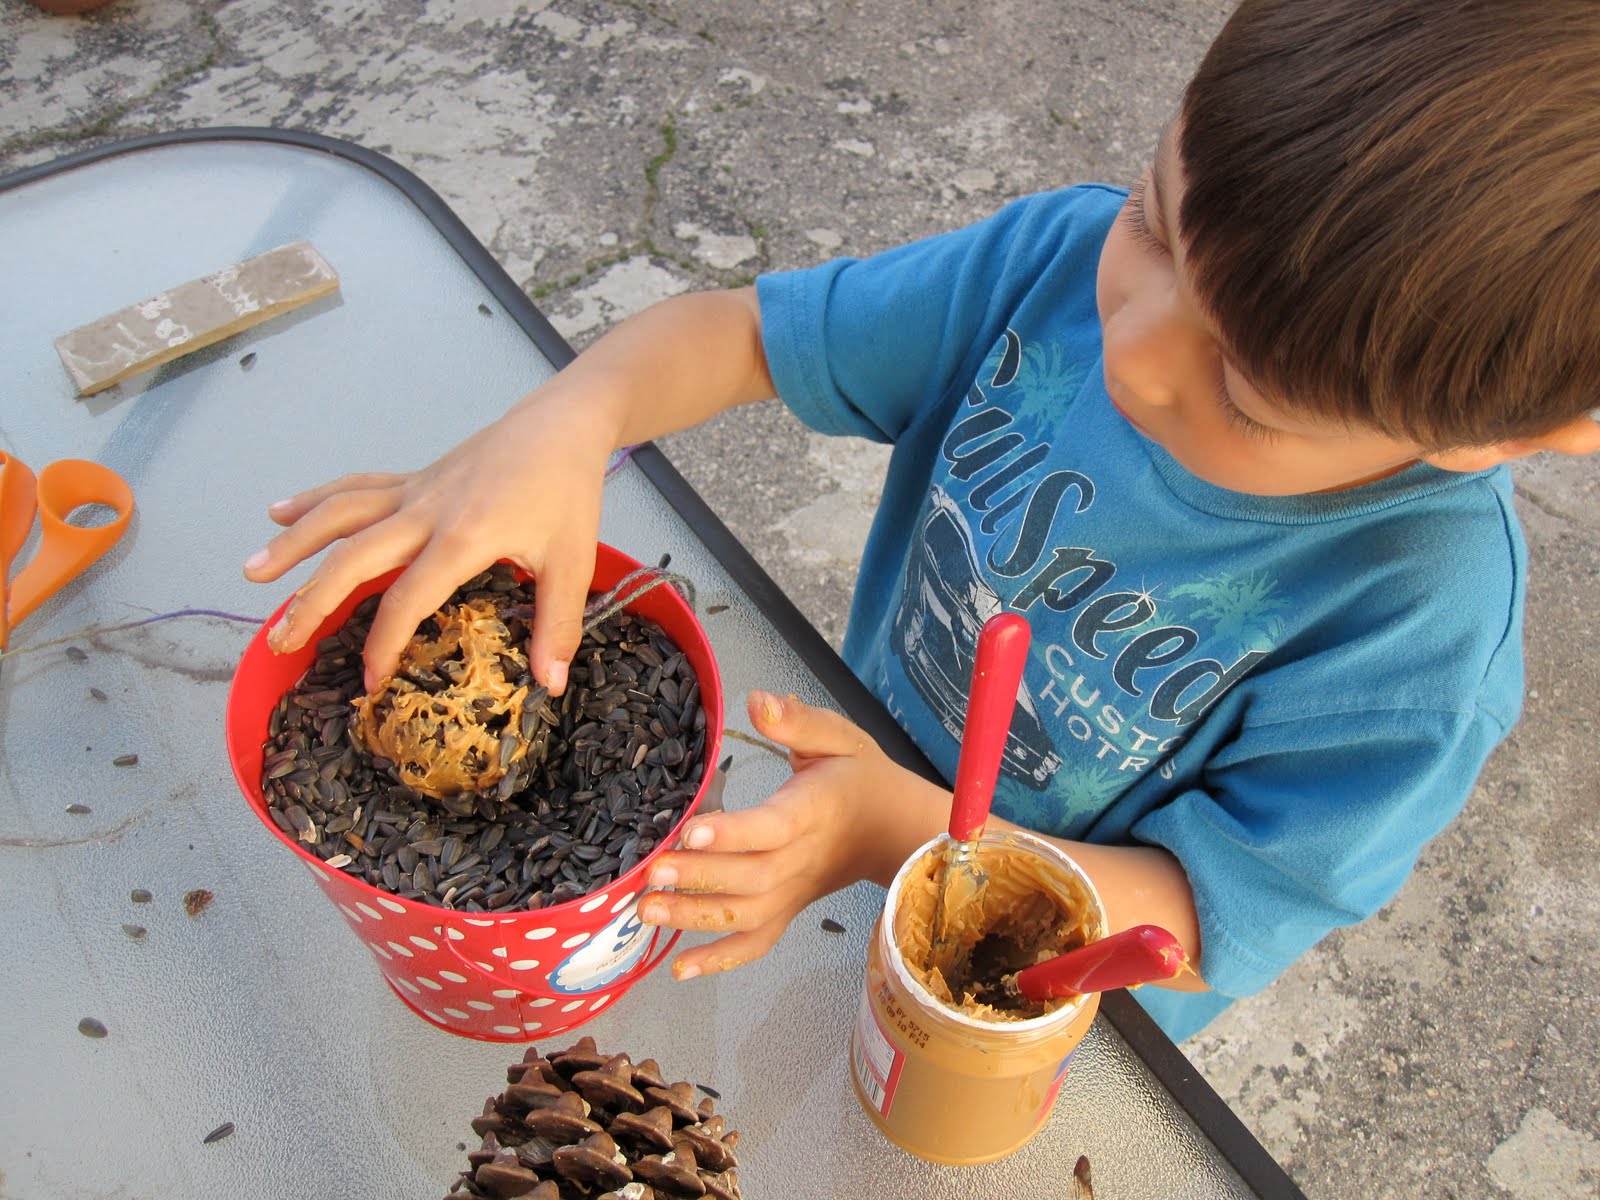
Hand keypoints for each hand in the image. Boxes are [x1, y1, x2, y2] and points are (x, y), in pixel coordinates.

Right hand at [241, 384, 614, 693]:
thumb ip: (557, 625)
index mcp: (462, 538)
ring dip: (293, 543)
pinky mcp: (416, 478)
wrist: (563, 422)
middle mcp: (426, 512)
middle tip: (279, 640)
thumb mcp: (572, 561)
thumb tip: (549, 684)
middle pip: (351, 557)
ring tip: (252, 575)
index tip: (371, 680)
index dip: (384, 643)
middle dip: (310, 602)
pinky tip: (278, 512)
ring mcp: (416, 491)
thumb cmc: (568, 490)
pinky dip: (315, 499)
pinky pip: (357, 488)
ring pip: (340, 514)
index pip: (406, 599)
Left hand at [639, 690, 945, 980]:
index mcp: (814, 811)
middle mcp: (803, 859)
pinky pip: (756, 943)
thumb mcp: (838, 736)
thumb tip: (757, 700)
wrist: (891, 828)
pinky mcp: (788, 911)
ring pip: (747, 916)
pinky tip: (680, 968)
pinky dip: (720, 960)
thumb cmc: (859, 777)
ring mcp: (794, 892)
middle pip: (751, 878)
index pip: (772, 828)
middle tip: (650, 874)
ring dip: (696, 918)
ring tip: (647, 910)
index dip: (732, 834)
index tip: (690, 832)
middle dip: (699, 879)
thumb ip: (797, 720)